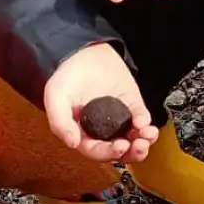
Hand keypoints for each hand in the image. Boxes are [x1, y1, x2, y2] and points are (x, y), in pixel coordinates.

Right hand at [45, 43, 160, 161]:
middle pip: (119, 150)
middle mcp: (101, 130)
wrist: (84, 51)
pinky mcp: (131, 106)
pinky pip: (141, 120)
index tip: (119, 147)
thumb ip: (59, 121)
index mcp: (82, 132)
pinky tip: (144, 121)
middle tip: (138, 146)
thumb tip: (72, 143)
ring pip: (133, 138)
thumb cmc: (68, 75)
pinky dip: (145, 123)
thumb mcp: (55, 97)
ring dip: (143, 142)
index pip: (96, 151)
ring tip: (147, 136)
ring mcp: (118, 119)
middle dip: (131, 152)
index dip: (108, 153)